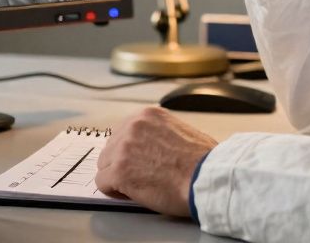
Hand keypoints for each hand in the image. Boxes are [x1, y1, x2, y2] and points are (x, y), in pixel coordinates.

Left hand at [94, 107, 217, 216]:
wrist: (207, 178)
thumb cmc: (203, 161)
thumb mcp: (182, 130)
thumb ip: (159, 132)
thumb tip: (151, 145)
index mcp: (148, 115)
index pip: (123, 132)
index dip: (129, 151)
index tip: (138, 162)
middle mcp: (133, 126)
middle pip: (111, 147)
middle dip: (121, 163)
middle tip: (139, 176)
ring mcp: (123, 149)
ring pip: (104, 165)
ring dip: (116, 176)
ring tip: (137, 186)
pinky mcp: (119, 172)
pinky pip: (102, 183)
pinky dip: (113, 191)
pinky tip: (129, 194)